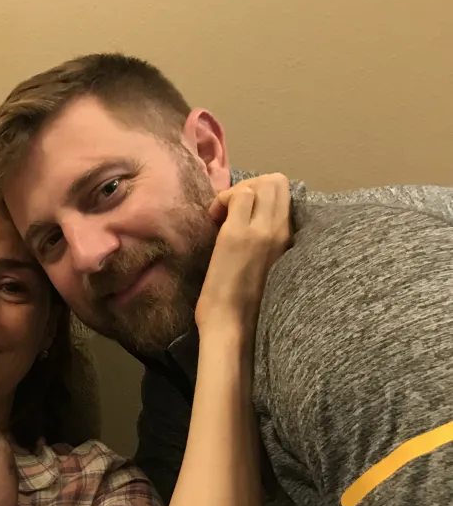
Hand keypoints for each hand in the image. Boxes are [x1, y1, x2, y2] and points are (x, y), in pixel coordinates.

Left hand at [196, 173, 292, 335]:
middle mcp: (281, 230)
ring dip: (236, 192)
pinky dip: (222, 199)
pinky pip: (238, 195)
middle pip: (277, 181)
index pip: (287, 194)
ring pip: (261, 183)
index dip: (262, 195)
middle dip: (251, 186)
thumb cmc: (248, 303)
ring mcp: (261, 231)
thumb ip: (268, 241)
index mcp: (291, 240)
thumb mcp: (270, 266)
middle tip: (232, 209)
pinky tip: (214, 219)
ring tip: (222, 215)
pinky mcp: (237, 235)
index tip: (244, 214)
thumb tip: (252, 221)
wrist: (233, 324)